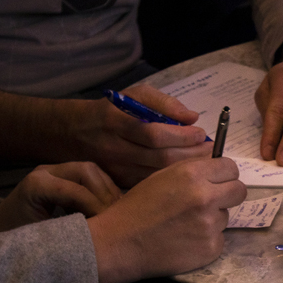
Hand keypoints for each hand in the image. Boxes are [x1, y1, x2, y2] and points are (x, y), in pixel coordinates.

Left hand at [0, 162, 121, 238]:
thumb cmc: (15, 238)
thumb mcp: (39, 240)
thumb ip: (67, 233)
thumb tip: (100, 237)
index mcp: (36, 186)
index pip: (76, 190)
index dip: (97, 207)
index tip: (109, 228)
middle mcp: (45, 171)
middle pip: (87, 171)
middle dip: (106, 194)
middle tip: (116, 218)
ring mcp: (54, 169)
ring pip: (92, 170)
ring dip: (108, 191)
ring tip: (116, 213)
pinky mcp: (62, 174)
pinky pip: (91, 175)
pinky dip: (104, 190)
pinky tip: (110, 208)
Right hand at [68, 84, 210, 186]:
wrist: (71, 135)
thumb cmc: (111, 111)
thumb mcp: (133, 96)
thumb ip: (163, 103)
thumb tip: (191, 117)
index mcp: (115, 123)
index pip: (154, 134)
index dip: (181, 136)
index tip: (201, 134)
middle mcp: (114, 149)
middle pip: (159, 159)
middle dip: (190, 156)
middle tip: (210, 152)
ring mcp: (116, 170)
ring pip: (157, 176)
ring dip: (185, 171)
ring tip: (205, 164)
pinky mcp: (118, 183)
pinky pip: (150, 185)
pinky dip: (172, 182)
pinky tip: (187, 176)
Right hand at [87, 158, 247, 282]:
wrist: (120, 243)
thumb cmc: (137, 208)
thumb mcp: (162, 176)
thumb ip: (193, 171)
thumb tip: (217, 170)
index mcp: (192, 174)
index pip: (231, 167)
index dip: (225, 175)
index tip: (219, 181)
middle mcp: (205, 197)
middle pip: (239, 191)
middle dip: (228, 195)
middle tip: (211, 202)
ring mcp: (210, 224)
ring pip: (226, 216)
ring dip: (212, 219)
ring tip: (186, 225)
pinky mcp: (211, 248)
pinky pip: (219, 239)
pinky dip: (206, 240)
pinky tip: (185, 241)